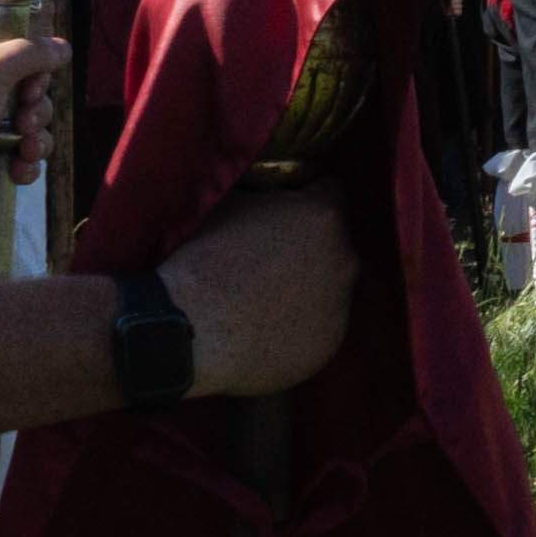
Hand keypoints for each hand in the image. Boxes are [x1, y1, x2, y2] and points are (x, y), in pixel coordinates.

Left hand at [0, 36, 63, 233]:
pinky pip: (24, 161)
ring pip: (34, 132)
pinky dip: (26, 166)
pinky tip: (17, 169)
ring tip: (25, 149)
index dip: (36, 77)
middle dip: (38, 112)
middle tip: (24, 121)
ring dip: (37, 141)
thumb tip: (64, 47)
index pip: (22, 65)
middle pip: (33, 100)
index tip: (32, 86)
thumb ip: (30, 52)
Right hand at [163, 182, 359, 402]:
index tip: (288, 208)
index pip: (331, 192)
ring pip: (330, 287)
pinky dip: (301, 325)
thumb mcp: (232, 202)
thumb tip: (268, 190)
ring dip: (309, 287)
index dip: (307, 196)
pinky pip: (319, 327)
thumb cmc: (205, 257)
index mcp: (324, 216)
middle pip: (335, 243)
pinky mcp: (328, 345)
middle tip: (272, 257)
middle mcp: (346, 260)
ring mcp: (340, 307)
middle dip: (311, 246)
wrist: (189, 328)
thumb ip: (265, 194)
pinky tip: (267, 327)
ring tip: (266, 297)